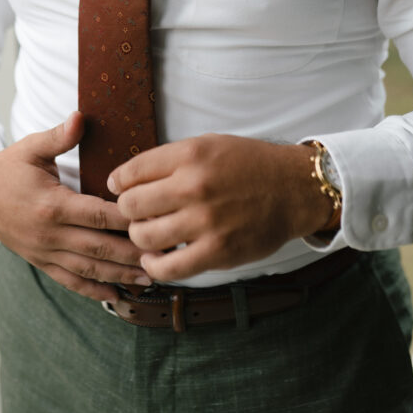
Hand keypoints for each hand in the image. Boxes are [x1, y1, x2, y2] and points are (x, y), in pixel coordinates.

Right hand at [0, 112, 150, 302]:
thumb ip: (59, 136)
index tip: (154, 219)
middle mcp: (49, 233)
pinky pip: (69, 281)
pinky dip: (93, 290)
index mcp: (51, 204)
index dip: (126, 219)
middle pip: (99, 247)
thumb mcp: (31, 147)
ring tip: (150, 276)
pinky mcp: (40, 262)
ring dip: (120, 275)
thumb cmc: (9, 168)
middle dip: (133, 252)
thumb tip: (81, 117)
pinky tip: (116, 296)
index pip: (97, 214)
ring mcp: (44, 252)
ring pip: (88, 269)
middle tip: (164, 253)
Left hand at [108, 134, 332, 281]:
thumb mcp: (208, 144)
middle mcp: (195, 186)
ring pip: (144, 237)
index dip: (118, 182)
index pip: (131, 171)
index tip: (119, 188)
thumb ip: (170, 159)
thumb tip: (128, 178)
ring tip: (148, 233)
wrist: (293, 189)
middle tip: (136, 212)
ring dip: (139, 237)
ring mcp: (206, 221)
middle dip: (127, 210)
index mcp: (190, 155)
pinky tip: (155, 258)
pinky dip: (154, 266)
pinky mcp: (217, 252)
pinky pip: (169, 268)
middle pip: (131, 205)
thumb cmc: (248, 164)